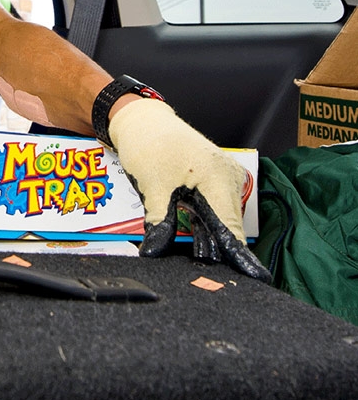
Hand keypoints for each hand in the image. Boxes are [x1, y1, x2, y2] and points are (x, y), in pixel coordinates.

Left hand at [108, 98, 270, 281]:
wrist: (143, 121)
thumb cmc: (149, 145)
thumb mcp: (152, 188)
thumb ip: (160, 223)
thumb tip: (156, 252)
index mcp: (219, 179)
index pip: (232, 229)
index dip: (239, 256)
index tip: (255, 278)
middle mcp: (229, 177)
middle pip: (228, 225)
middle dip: (216, 247)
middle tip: (205, 269)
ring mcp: (226, 176)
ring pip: (221, 217)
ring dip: (209, 234)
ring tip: (195, 248)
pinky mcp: (217, 177)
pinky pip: (216, 206)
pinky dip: (205, 220)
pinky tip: (193, 230)